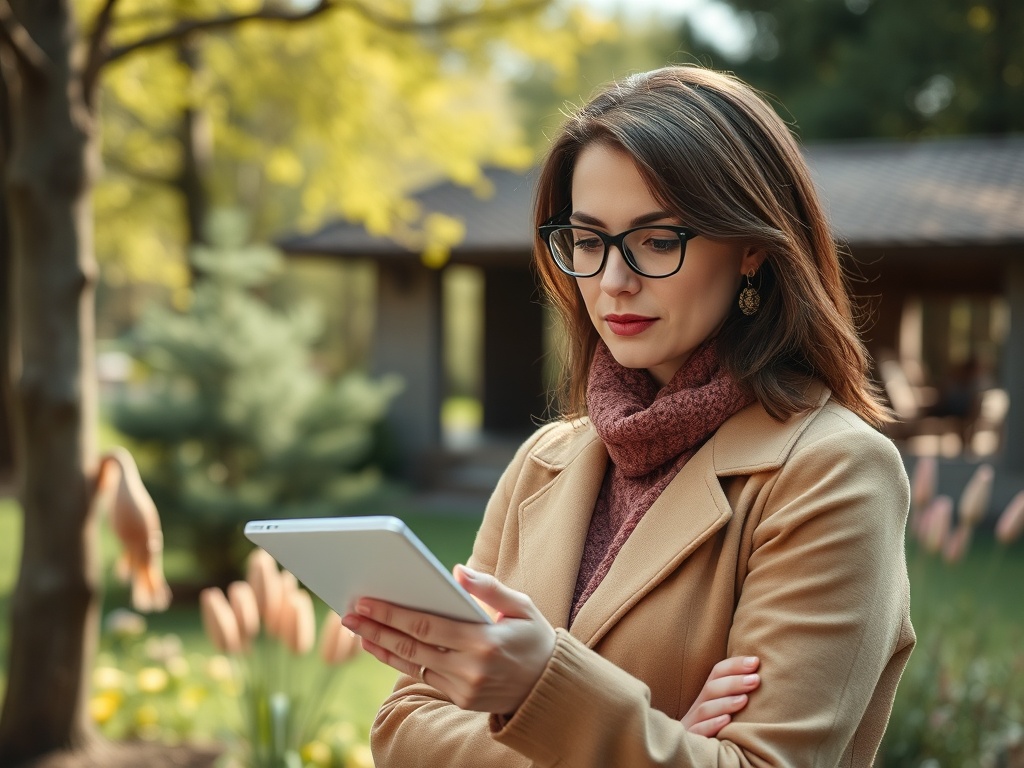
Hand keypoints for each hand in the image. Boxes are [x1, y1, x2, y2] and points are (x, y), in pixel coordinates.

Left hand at [342, 565, 555, 714]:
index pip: (427, 625)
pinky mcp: (459, 699)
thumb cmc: (533, 638)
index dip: (393, 613)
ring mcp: (463, 688)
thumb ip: (489, 588)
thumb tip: (457, 570)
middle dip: (377, 628)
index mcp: (484, 641)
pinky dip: (398, 661)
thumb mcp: (521, 608)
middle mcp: (470, 668)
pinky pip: (422, 676)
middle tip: (348, 613)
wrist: (550, 688)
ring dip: (381, 646)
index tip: (367, 600)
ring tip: (357, 629)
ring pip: (412, 663)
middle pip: (411, 645)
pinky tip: (381, 647)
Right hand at [681, 655, 759, 736]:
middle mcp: (697, 708)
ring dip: (725, 701)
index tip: (756, 661)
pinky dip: (712, 724)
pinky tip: (727, 721)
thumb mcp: (724, 712)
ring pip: (704, 708)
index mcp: (706, 698)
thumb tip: (761, 676)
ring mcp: (692, 724)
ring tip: (745, 700)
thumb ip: (736, 695)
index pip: (716, 673)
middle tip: (756, 679)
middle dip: (734, 681)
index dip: (734, 665)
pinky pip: (698, 732)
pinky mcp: (690, 741)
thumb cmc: (716, 733)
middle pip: (711, 688)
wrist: (691, 757)